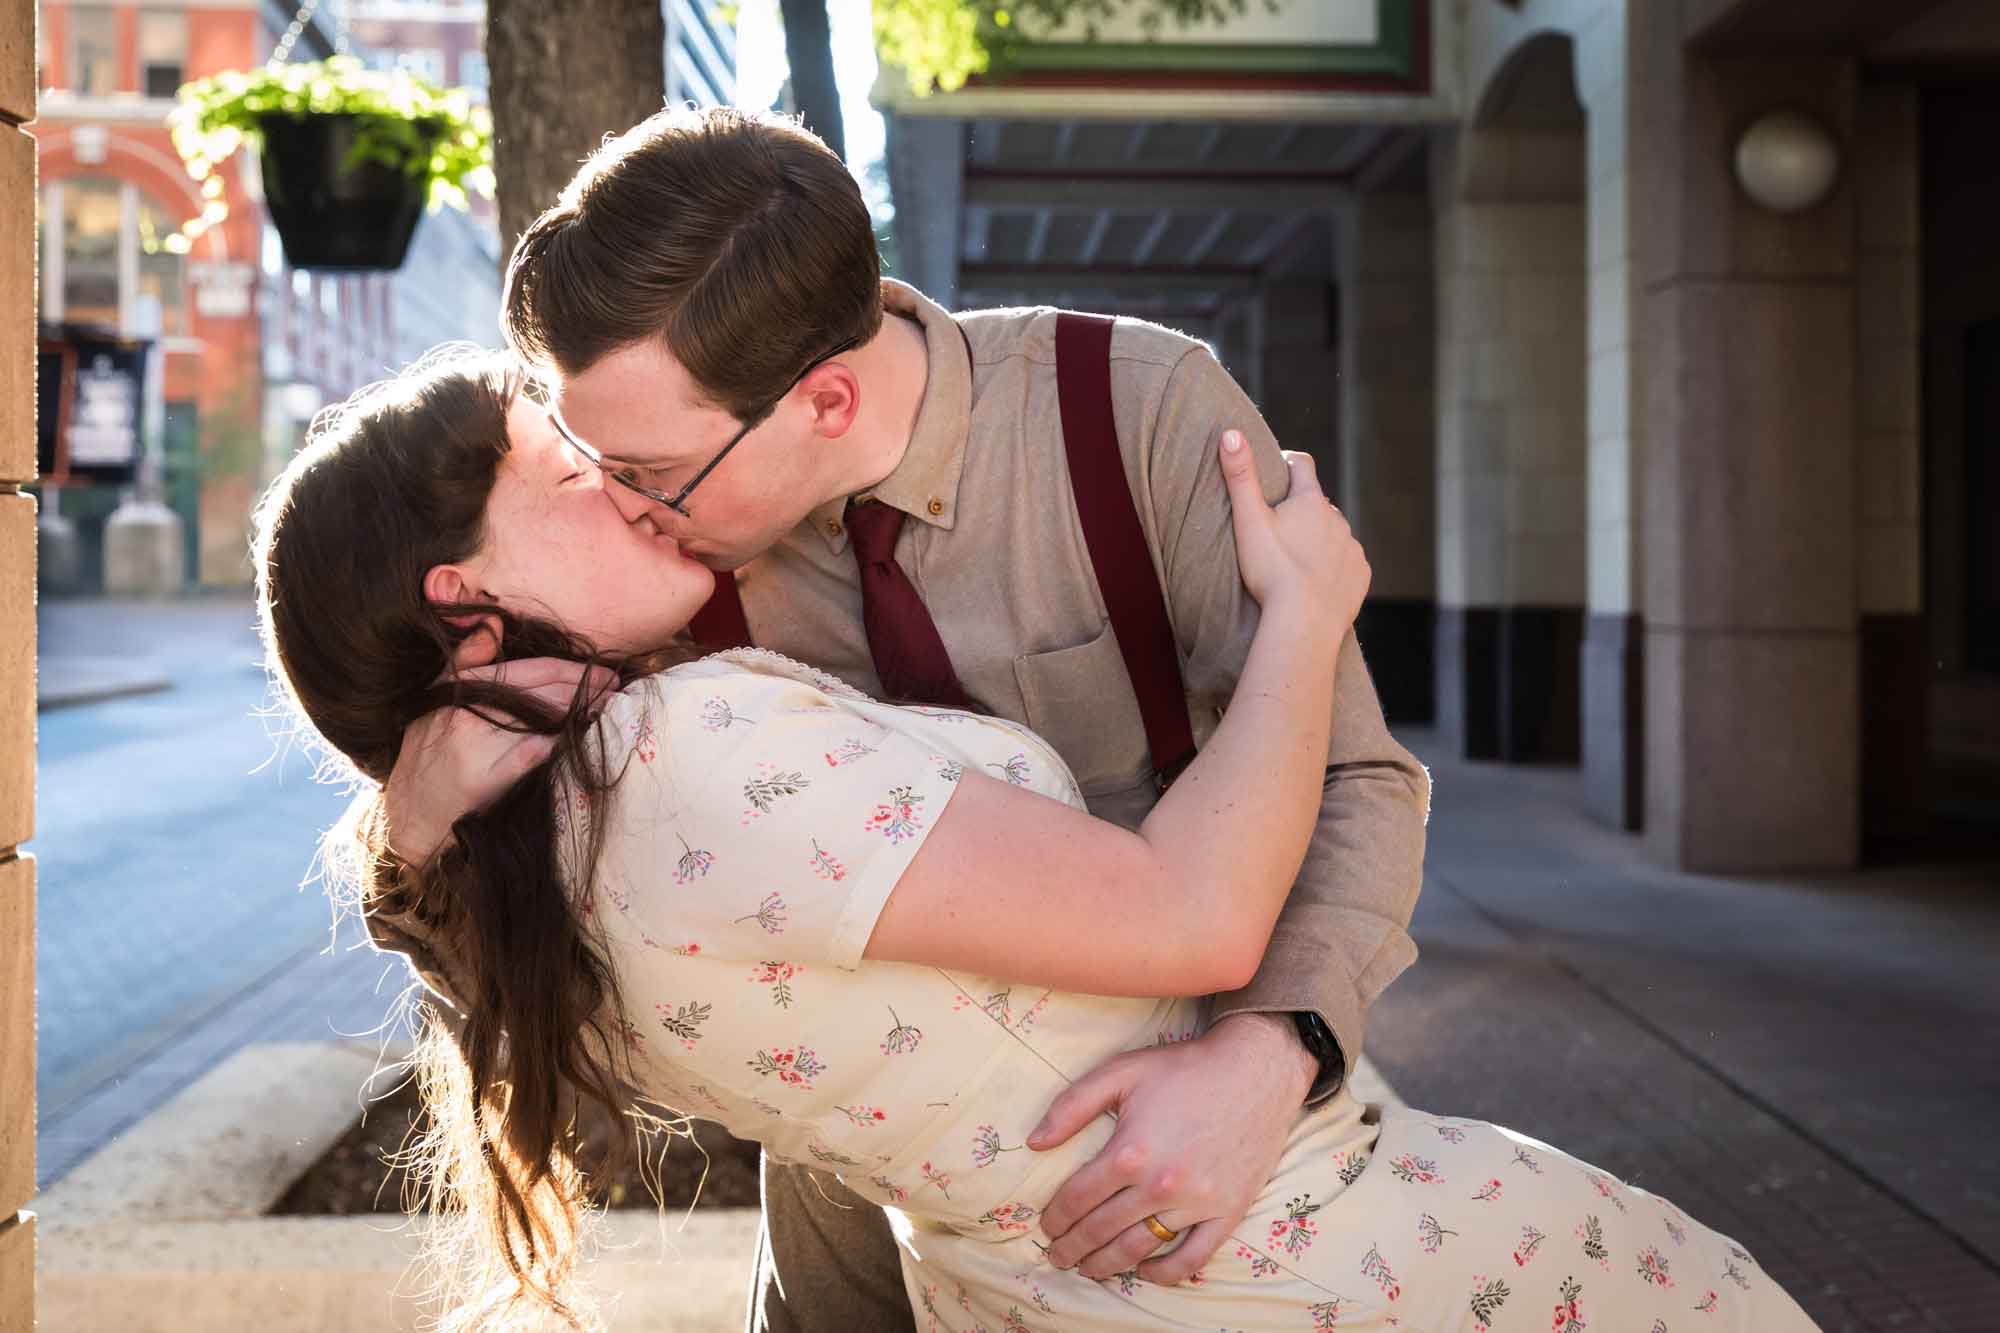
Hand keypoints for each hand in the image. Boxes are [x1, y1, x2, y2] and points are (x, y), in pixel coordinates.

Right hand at [382, 657, 617, 861]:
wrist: (412, 806)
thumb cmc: (428, 747)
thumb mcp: (438, 695)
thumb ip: (466, 657)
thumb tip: (493, 622)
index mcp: (466, 687)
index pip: (534, 671)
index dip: (574, 670)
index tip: (605, 670)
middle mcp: (475, 711)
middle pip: (548, 694)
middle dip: (589, 689)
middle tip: (617, 689)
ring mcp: (484, 745)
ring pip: (549, 719)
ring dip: (586, 713)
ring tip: (611, 708)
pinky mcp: (493, 777)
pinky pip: (541, 752)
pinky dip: (566, 742)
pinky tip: (586, 737)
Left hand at [1030, 1011, 1314, 1283]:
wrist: (1256, 1069)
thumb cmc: (1185, 1067)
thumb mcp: (1122, 1071)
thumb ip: (1072, 1105)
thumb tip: (1034, 1142)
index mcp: (1129, 1151)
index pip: (1077, 1199)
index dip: (1055, 1218)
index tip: (1046, 1226)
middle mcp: (1160, 1184)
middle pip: (1101, 1229)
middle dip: (1072, 1247)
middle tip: (1057, 1256)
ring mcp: (1196, 1203)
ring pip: (1139, 1248)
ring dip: (1107, 1264)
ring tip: (1088, 1270)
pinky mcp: (1228, 1212)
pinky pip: (1192, 1258)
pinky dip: (1165, 1273)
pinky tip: (1145, 1272)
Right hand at [1218, 431, 1369, 628]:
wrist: (1304, 621)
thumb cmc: (1272, 571)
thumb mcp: (1249, 521)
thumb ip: (1239, 476)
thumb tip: (1230, 433)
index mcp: (1310, 502)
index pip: (1302, 465)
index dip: (1287, 461)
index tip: (1276, 468)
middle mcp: (1338, 519)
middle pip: (1319, 504)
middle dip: (1302, 509)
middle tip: (1278, 528)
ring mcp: (1352, 547)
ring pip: (1334, 534)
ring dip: (1319, 539)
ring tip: (1295, 560)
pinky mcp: (1360, 575)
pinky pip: (1347, 563)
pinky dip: (1334, 566)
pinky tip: (1316, 582)